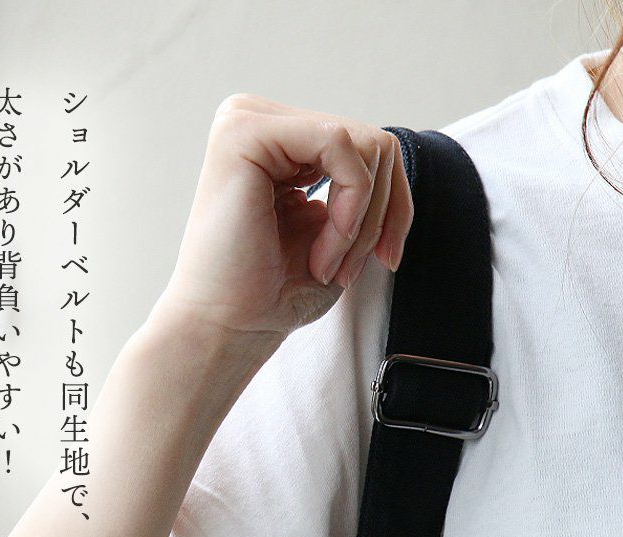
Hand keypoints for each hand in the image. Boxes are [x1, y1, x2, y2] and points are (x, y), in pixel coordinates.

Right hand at [148, 93, 413, 350]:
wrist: (226, 328)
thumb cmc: (275, 292)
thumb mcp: (339, 230)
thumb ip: (361, 186)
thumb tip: (391, 151)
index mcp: (281, 145)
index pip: (371, 149)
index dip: (396, 207)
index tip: (385, 258)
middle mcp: (261, 122)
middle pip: (375, 144)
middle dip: (381, 217)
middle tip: (346, 270)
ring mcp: (248, 120)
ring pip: (366, 145)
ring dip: (361, 222)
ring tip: (326, 265)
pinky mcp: (244, 132)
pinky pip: (340, 145)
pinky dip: (349, 209)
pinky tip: (319, 254)